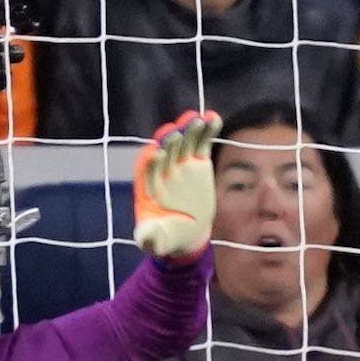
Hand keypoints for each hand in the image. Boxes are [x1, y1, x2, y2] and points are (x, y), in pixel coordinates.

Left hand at [130, 109, 220, 259]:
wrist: (188, 232)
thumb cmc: (168, 236)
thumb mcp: (158, 241)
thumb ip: (151, 239)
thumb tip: (146, 239)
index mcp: (148, 187)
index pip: (146, 170)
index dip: (151, 162)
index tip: (157, 154)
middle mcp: (163, 170)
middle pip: (165, 151)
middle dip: (170, 142)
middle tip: (177, 133)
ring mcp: (180, 163)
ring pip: (184, 142)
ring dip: (189, 130)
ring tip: (199, 120)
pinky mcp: (197, 162)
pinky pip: (201, 143)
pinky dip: (206, 131)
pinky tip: (213, 118)